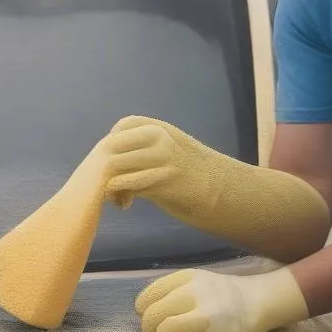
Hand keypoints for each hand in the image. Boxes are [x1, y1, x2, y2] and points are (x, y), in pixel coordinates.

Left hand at [97, 115, 331, 264]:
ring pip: (119, 167)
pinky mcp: (165, 180)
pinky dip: (121, 196)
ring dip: (111, 185)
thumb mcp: (171, 153)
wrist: (226, 194)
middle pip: (116, 147)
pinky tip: (126, 205)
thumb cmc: (196, 177)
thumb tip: (116, 159)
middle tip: (106, 186)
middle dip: (105, 167)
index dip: (111, 144)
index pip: (124, 126)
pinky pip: (130, 184)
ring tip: (116, 199)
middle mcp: (161, 138)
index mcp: (162, 129)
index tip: (111, 163)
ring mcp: (163, 158)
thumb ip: (147, 151)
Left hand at [134, 266, 309, 331]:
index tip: (149, 316)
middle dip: (146, 321)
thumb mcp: (204, 285)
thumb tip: (156, 307)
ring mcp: (196, 302)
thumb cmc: (231, 301)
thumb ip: (183, 291)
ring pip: (155, 315)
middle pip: (150, 304)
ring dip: (151, 330)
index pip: (153, 290)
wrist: (260, 303)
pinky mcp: (203, 320)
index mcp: (187, 276)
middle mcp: (189, 286)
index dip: (145, 306)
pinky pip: (169, 327)